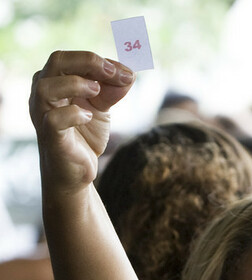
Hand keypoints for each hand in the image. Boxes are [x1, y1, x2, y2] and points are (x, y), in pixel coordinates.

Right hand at [29, 51, 134, 193]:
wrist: (79, 170)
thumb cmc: (84, 134)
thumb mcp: (101, 108)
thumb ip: (112, 90)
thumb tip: (129, 74)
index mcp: (54, 81)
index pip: (70, 58)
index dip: (97, 60)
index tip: (124, 71)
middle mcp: (43, 94)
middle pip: (56, 61)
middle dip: (88, 62)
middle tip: (113, 74)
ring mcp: (43, 115)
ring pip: (46, 87)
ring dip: (76, 84)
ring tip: (97, 91)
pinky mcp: (50, 136)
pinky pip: (55, 119)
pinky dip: (73, 113)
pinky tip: (89, 116)